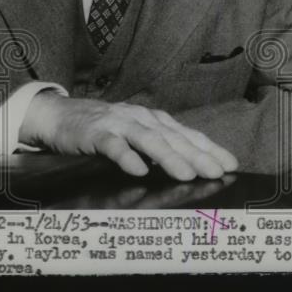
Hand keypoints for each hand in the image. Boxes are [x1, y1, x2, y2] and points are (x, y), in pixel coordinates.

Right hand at [19, 92, 237, 179]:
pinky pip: (113, 146)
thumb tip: (192, 167)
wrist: (61, 116)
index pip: (189, 135)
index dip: (210, 149)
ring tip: (187, 175)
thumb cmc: (106, 129)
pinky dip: (127, 157)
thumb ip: (161, 149)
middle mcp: (142, 119)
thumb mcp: (138, 136)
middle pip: (174, 138)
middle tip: (217, 173)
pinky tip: (138, 171)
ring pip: (149, 140)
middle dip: (198, 156)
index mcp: (156, 121)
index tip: (231, 165)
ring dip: (169, 157)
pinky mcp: (95, 133)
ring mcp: (119, 124)